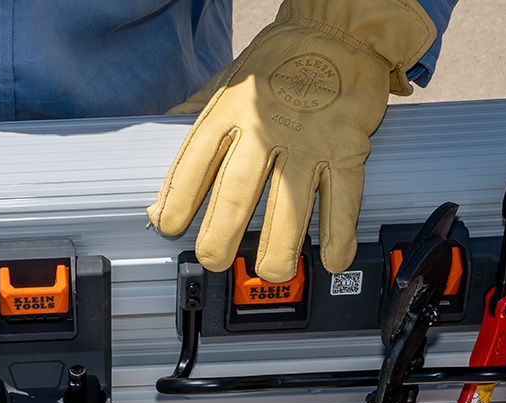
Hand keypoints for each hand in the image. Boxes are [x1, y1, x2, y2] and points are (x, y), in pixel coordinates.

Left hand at [148, 0, 435, 281]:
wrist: (339, 29)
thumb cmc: (276, 64)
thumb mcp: (225, 83)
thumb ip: (193, 118)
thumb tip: (159, 140)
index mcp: (229, 113)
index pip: (194, 164)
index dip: (176, 201)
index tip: (166, 228)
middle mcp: (265, 129)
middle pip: (237, 194)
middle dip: (221, 236)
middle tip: (213, 260)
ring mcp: (308, 141)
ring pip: (290, 205)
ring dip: (279, 247)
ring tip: (272, 271)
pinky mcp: (346, 147)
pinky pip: (343, 198)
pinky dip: (338, 234)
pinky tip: (331, 260)